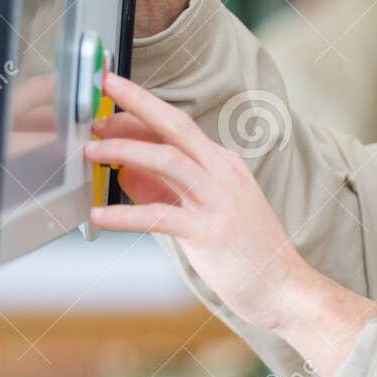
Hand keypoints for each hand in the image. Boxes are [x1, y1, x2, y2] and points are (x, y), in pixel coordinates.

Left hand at [85, 73, 376, 376]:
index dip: (141, 109)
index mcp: (224, 166)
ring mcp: (220, 201)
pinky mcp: (210, 232)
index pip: (177, 127)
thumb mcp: (206, 210)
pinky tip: (98, 215)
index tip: (109, 100)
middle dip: (136, 103)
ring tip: (91, 152)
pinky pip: (159, 216)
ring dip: (125, 150)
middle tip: (102, 87)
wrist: (284, 288)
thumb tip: (125, 173)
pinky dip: (124, 214)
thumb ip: (166, 190)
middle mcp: (224, 174)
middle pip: (175, 127)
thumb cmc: (247, 253)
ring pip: (168, 160)